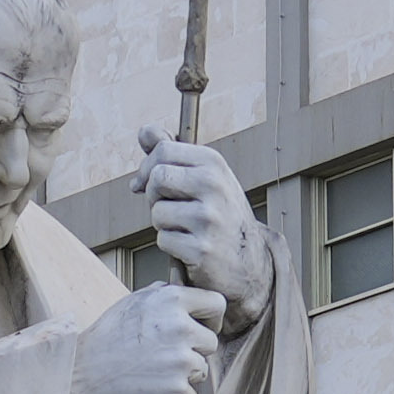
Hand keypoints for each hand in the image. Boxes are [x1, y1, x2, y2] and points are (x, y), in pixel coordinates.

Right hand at [74, 285, 223, 393]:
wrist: (78, 378)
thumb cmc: (102, 343)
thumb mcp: (130, 304)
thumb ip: (161, 296)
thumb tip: (181, 292)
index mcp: (170, 300)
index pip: (216, 304)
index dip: (210, 319)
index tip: (201, 328)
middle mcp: (180, 327)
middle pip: (210, 342)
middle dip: (193, 351)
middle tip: (163, 357)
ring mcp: (181, 360)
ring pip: (201, 370)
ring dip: (182, 375)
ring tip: (151, 373)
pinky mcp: (178, 389)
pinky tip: (150, 391)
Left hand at [134, 135, 270, 327]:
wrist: (249, 260)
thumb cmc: (221, 215)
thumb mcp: (206, 176)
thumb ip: (173, 152)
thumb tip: (145, 133)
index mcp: (214, 163)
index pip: (163, 150)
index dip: (148, 167)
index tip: (148, 181)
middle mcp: (213, 187)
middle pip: (156, 179)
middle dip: (153, 195)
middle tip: (168, 205)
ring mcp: (208, 219)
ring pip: (157, 212)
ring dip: (163, 223)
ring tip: (184, 227)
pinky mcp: (201, 249)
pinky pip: (163, 240)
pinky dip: (171, 244)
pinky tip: (189, 245)